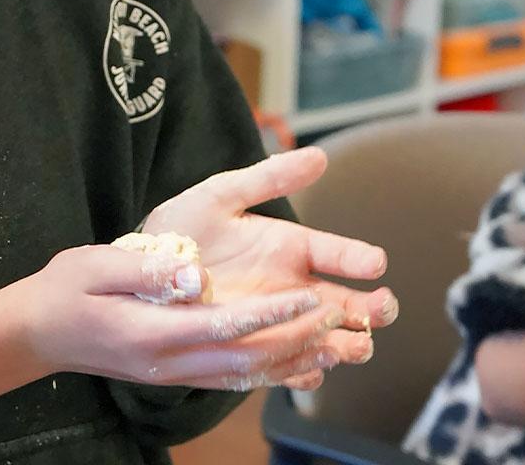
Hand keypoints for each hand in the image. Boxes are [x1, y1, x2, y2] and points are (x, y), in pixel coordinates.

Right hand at [19, 243, 348, 391]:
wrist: (40, 332)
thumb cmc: (66, 289)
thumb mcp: (95, 265)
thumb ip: (145, 270)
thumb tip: (192, 272)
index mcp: (152, 332)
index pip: (224, 327)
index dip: (271, 315)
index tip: (309, 298)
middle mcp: (169, 361)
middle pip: (245, 359)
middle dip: (295, 341)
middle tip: (338, 319)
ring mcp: (173, 373)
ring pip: (244, 375)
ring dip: (290, 361)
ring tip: (334, 344)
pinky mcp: (175, 372)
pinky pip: (230, 378)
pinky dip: (268, 372)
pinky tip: (296, 362)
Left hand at [143, 146, 398, 384]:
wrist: (145, 270)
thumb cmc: (183, 226)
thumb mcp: (221, 195)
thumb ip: (268, 177)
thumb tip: (318, 155)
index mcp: (290, 247)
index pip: (337, 253)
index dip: (359, 258)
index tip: (376, 262)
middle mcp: (292, 287)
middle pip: (347, 303)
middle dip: (371, 308)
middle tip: (380, 308)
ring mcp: (277, 321)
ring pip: (328, 338)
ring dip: (347, 343)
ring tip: (356, 345)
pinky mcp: (257, 347)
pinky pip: (290, 366)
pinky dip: (306, 370)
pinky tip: (313, 367)